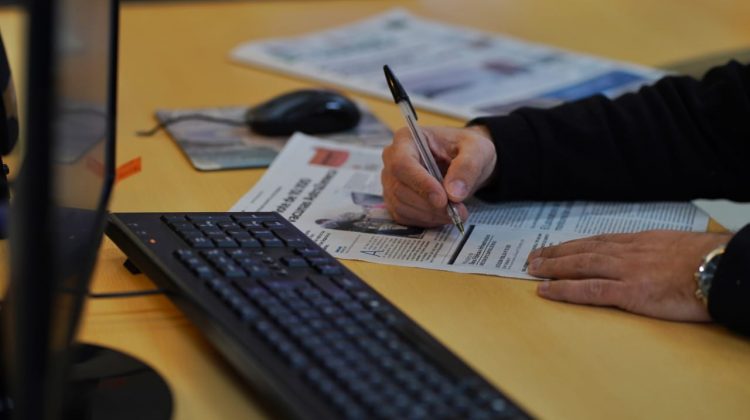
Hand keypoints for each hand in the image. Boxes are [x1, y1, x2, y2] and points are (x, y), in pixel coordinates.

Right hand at [381, 126, 495, 226]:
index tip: (442, 199)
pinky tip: (443, 215)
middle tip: (458, 211)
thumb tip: (454, 193)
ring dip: (430, 215)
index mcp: (407, 139)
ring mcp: (391, 182)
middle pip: (400, 188)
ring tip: (455, 213)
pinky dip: (425, 220)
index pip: (402, 163)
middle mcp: (392, 160)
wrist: (464, 161)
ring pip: (401, 206)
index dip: (420, 183)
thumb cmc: (465, 148)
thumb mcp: (476, 150)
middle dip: (430, 204)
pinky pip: (404, 217)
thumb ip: (467, 167)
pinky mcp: (395, 200)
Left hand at [528, 230, 731, 321]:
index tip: (558, 247)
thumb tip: (648, 256)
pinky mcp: (630, 292)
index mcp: (640, 241)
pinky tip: (546, 290)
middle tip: (534, 257)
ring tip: (533, 269)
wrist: (721, 268)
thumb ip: (655, 250)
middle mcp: (628, 252)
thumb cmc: (708, 259)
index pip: (599, 241)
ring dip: (553, 267)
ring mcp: (626, 271)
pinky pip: (589, 290)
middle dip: (556, 253)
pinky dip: (564, 289)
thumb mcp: (677, 245)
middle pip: (583, 250)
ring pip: (580, 266)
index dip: (575, 245)